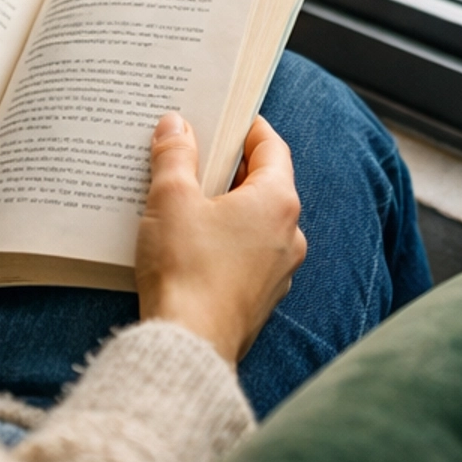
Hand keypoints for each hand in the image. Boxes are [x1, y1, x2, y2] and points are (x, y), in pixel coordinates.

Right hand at [134, 113, 306, 365]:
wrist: (188, 346)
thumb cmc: (185, 269)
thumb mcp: (171, 199)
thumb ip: (175, 155)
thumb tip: (176, 125)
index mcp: (277, 202)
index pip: (271, 146)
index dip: (246, 127)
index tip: (223, 115)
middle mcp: (290, 235)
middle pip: (263, 184)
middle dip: (228, 167)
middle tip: (193, 152)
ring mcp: (279, 271)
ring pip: (255, 223)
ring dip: (225, 207)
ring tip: (184, 198)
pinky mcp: (260, 299)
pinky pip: (246, 255)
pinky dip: (224, 241)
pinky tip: (189, 243)